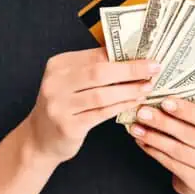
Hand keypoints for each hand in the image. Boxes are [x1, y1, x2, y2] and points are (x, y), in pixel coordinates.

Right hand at [27, 47, 160, 162]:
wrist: (39, 138)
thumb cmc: (64, 105)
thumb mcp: (71, 82)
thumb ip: (95, 68)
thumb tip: (132, 55)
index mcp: (58, 65)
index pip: (96, 55)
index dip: (124, 54)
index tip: (148, 55)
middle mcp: (55, 83)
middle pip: (99, 72)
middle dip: (131, 69)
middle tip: (154, 69)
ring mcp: (59, 105)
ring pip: (102, 94)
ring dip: (129, 90)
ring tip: (148, 87)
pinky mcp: (68, 126)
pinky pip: (101, 113)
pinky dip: (121, 106)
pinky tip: (135, 102)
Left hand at [128, 96, 194, 193]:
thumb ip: (194, 113)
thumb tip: (161, 95)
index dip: (186, 111)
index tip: (164, 102)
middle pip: (191, 135)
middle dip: (164, 123)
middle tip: (143, 113)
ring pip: (179, 151)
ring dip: (154, 138)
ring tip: (137, 128)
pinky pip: (173, 165)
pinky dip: (155, 153)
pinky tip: (143, 143)